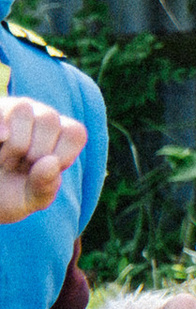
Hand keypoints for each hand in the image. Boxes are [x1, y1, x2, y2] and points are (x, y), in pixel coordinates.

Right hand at [0, 95, 87, 225]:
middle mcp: (38, 116)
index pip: (74, 132)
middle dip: (35, 153)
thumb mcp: (32, 199)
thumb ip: (46, 185)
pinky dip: (0, 130)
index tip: (44, 173)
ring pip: (23, 109)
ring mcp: (12, 110)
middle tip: (19, 168)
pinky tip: (0, 141)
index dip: (62, 157)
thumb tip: (50, 162)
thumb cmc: (12, 194)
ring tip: (5, 160)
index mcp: (60, 134)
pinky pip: (0, 115)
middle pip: (49, 119)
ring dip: (14, 143)